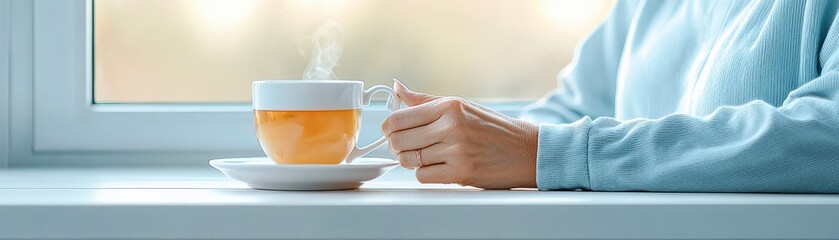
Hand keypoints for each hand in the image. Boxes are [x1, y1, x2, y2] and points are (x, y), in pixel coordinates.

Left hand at [381, 80, 538, 188]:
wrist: (527, 152)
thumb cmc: (494, 129)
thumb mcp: (461, 106)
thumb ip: (425, 101)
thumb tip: (397, 89)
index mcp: (449, 106)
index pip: (399, 118)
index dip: (389, 128)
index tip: (392, 132)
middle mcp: (451, 126)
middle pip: (399, 140)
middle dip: (397, 146)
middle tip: (406, 147)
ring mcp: (456, 150)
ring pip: (409, 159)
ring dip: (411, 161)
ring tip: (425, 157)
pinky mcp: (461, 172)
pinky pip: (423, 176)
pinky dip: (425, 174)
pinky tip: (438, 167)